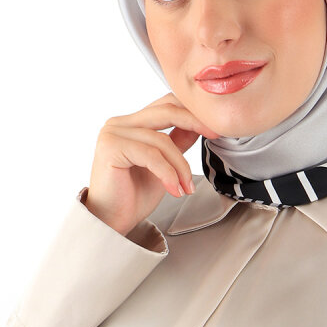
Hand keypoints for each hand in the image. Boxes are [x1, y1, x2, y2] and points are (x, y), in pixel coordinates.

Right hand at [84, 92, 220, 235]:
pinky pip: (151, 155)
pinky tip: (174, 189)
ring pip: (162, 140)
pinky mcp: (111, 147)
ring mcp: (113, 133)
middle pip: (166, 111)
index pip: (166, 104)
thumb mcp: (165, 165)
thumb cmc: (133, 196)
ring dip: (181, 166)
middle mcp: (119, 123)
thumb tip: (199, 124)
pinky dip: (168, 173)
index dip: (192, 111)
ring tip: (186, 187)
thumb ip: (177, 142)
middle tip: (215, 135)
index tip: (215, 126)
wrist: (111, 222)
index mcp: (131, 123)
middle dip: (194, 122)